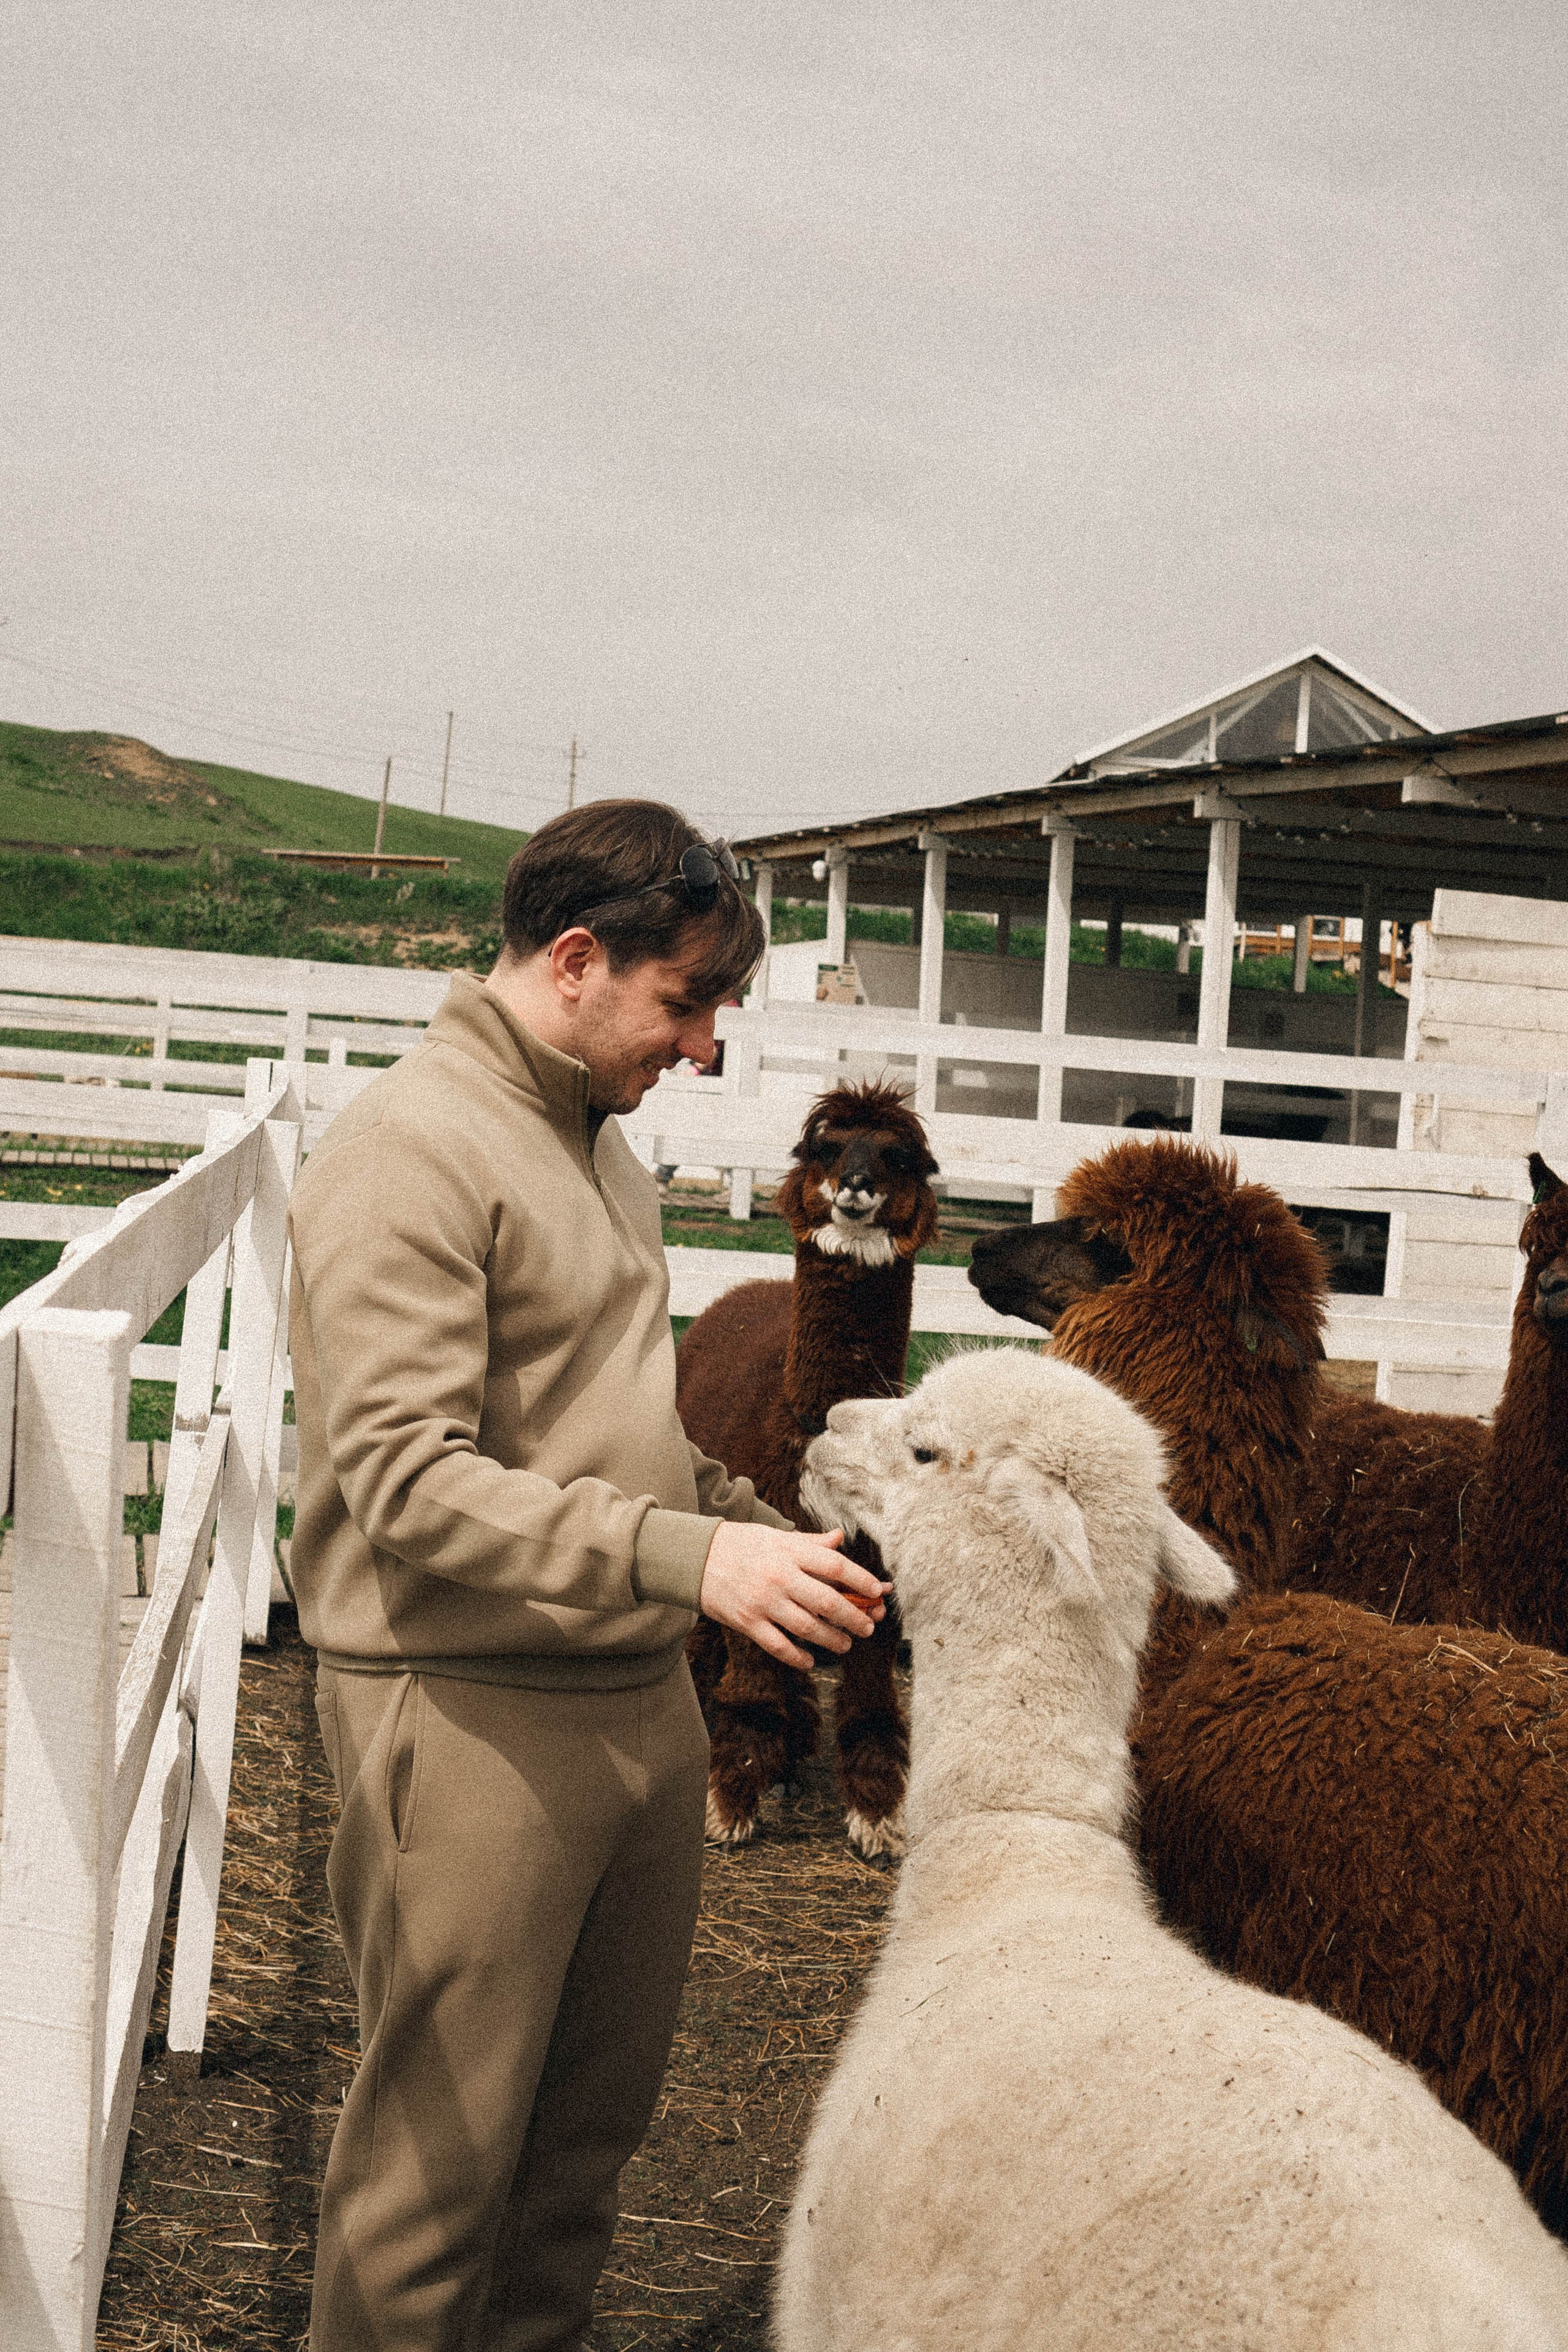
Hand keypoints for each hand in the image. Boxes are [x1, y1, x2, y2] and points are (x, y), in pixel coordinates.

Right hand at [700, 1521, 890, 1669]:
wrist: (695, 1557)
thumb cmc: (742, 1544)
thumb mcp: (776, 1537)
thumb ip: (810, 1543)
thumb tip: (840, 1539)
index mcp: (789, 1552)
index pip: (835, 1566)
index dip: (861, 1580)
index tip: (879, 1591)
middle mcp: (779, 1577)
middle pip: (827, 1602)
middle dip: (854, 1618)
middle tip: (868, 1627)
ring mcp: (763, 1602)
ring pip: (807, 1628)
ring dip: (832, 1640)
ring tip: (845, 1644)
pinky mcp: (747, 1622)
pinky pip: (779, 1646)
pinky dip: (798, 1658)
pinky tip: (811, 1662)